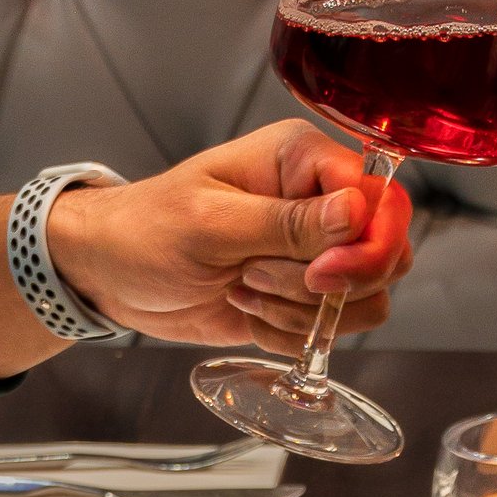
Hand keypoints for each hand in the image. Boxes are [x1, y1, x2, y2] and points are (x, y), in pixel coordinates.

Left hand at [0, 124, 407, 376]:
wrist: (109, 275)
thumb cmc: (144, 230)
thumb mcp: (210, 223)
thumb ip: (288, 222)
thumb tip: (359, 212)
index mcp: (302, 160)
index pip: (380, 199)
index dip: (364, 246)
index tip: (318, 273)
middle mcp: (319, 202)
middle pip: (386, 254)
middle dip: (326, 286)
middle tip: (257, 278)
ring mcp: (315, 253)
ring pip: (364, 300)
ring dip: (301, 314)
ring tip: (242, 289)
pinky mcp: (303, 298)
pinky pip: (332, 330)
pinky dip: (290, 335)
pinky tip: (244, 311)